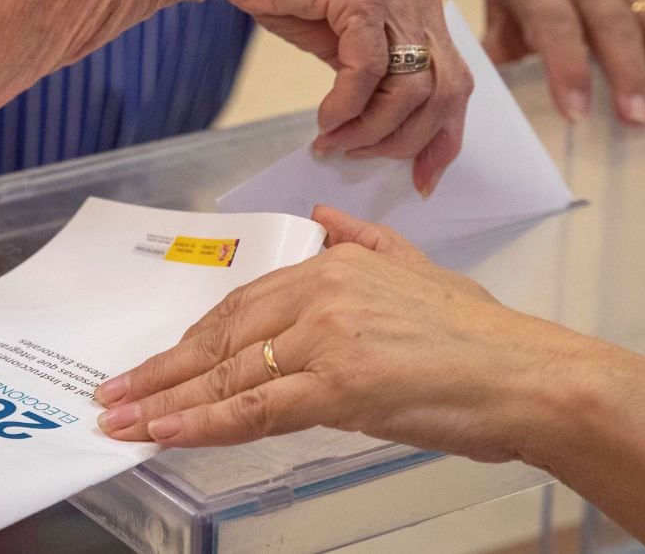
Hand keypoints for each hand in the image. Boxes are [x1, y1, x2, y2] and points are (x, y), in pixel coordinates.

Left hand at [94, 206, 598, 462]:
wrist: (531, 375)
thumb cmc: (480, 336)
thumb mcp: (419, 267)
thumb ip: (366, 239)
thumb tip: (323, 213)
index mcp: (334, 265)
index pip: (241, 307)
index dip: (192, 341)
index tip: (156, 362)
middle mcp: (322, 292)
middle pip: (221, 338)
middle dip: (160, 371)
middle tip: (112, 392)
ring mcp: (327, 338)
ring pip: (228, 374)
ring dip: (164, 401)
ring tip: (118, 419)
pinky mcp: (339, 385)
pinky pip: (254, 409)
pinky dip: (202, 422)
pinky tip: (164, 432)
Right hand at [189, 0, 472, 195]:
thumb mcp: (344, 35)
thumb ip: (375, 71)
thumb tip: (389, 129)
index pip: (457, 79)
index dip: (444, 136)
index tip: (423, 178)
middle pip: (445, 89)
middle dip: (406, 140)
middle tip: (361, 156)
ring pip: (411, 86)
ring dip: (371, 129)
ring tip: (335, 141)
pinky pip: (367, 69)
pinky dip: (347, 106)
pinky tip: (324, 119)